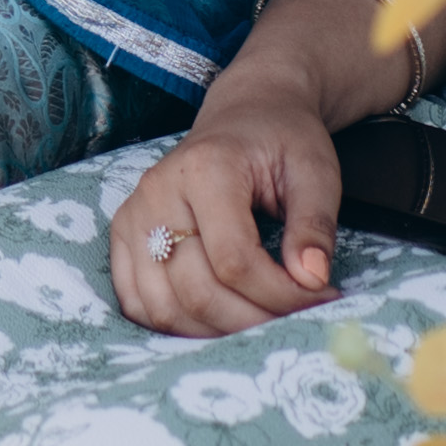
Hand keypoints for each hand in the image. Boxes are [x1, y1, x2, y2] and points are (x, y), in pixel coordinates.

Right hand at [106, 91, 343, 335]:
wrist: (247, 113)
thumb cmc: (283, 141)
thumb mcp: (315, 172)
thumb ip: (314, 226)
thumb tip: (312, 280)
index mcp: (204, 169)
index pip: (234, 261)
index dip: (281, 294)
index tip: (321, 296)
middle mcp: (157, 191)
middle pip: (196, 290)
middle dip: (254, 320)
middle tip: (297, 316)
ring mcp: (133, 214)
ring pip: (162, 306)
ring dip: (215, 332)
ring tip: (260, 319)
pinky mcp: (124, 233)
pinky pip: (136, 301)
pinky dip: (175, 324)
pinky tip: (216, 319)